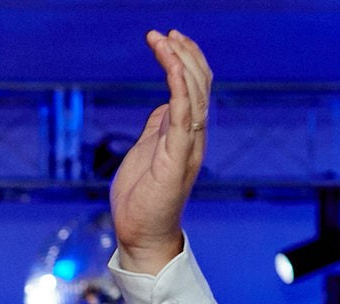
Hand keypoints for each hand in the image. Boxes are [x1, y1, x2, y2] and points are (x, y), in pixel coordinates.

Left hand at [109, 30, 211, 273]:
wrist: (141, 235)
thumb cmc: (141, 200)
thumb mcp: (146, 151)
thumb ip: (158, 128)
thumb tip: (161, 105)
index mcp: (185, 133)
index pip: (194, 87)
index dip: (184, 60)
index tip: (167, 38)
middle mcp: (193, 136)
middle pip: (199, 83)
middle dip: (183, 53)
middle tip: (163, 33)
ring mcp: (188, 146)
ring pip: (194, 93)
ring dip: (179, 63)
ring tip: (163, 40)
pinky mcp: (177, 157)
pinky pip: (183, 115)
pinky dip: (179, 87)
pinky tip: (171, 66)